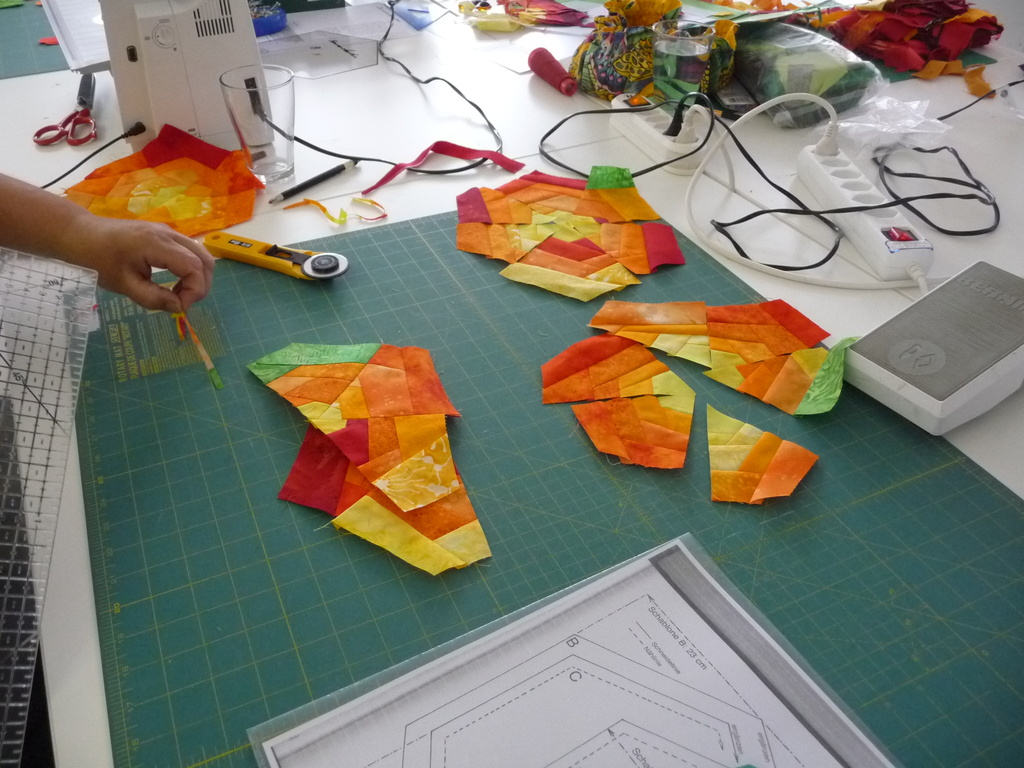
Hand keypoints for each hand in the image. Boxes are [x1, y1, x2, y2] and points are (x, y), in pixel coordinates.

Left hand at [62, 216, 214, 312]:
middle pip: (205, 259)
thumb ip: (153, 298)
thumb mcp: (123, 284)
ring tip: (178, 294)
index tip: (179, 307)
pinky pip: (189, 252)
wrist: (80, 235)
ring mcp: (168, 232)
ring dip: (197, 278)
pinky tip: (174, 282)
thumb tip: (179, 308)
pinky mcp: (165, 235)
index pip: (194, 267)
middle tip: (182, 303)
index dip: (195, 291)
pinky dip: (190, 270)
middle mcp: (168, 234)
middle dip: (201, 285)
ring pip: (200, 255)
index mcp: (157, 244)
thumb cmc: (97, 259)